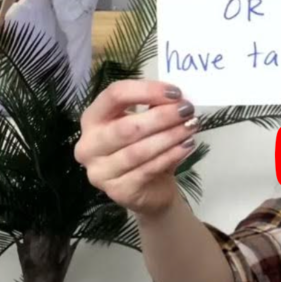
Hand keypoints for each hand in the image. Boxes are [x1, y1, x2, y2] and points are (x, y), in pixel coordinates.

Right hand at [75, 81, 198, 215]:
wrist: (149, 189)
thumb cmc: (144, 147)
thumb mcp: (146, 122)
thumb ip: (155, 107)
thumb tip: (177, 98)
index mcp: (92, 119)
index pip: (114, 96)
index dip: (146, 91)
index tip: (175, 92)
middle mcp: (89, 145)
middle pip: (127, 126)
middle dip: (162, 116)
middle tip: (187, 110)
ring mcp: (100, 171)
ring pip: (138, 151)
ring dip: (169, 136)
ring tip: (191, 127)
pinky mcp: (117, 191)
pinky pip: (147, 170)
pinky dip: (170, 156)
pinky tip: (186, 146)